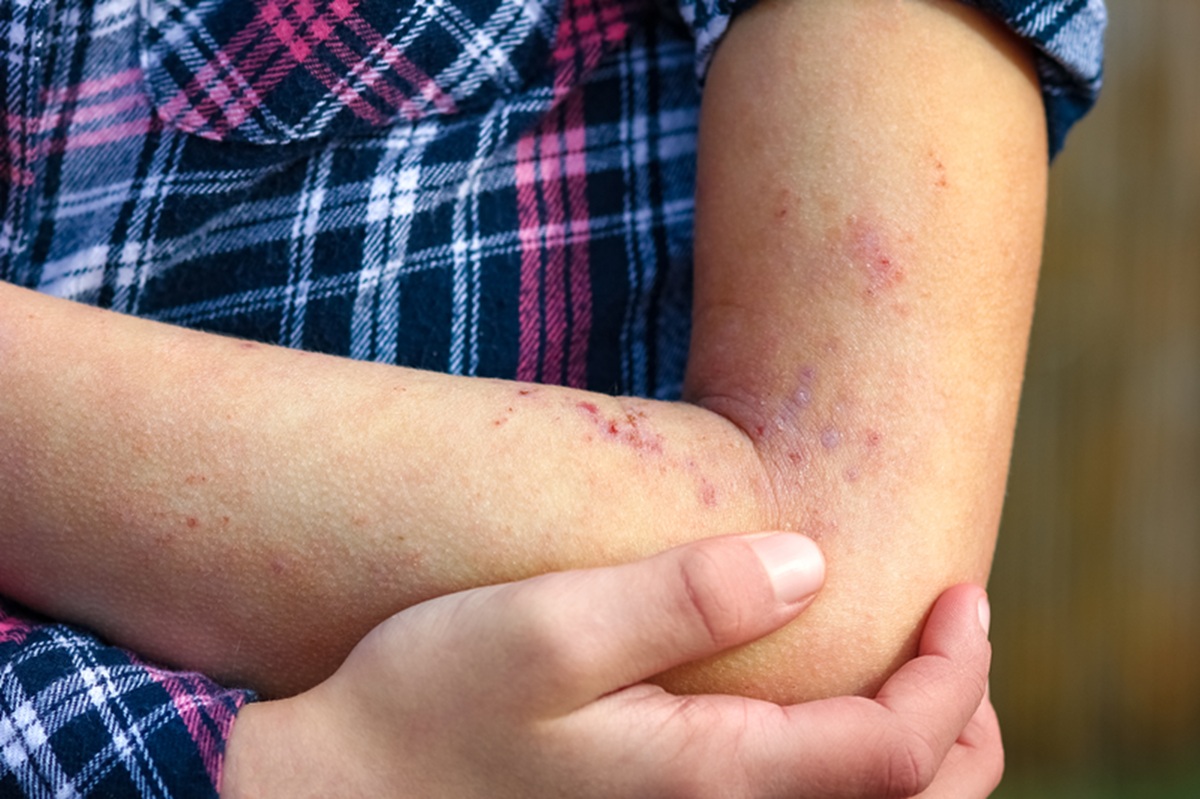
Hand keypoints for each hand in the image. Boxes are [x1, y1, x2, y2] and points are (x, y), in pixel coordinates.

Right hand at [222, 533, 1000, 797]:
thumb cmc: (426, 708)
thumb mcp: (546, 630)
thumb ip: (684, 598)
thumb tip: (815, 563)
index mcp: (713, 783)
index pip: (901, 751)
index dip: (957, 673)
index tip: (966, 593)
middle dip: (961, 727)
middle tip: (960, 636)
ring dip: (916, 757)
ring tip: (913, 676)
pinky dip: (847, 774)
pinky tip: (817, 722)